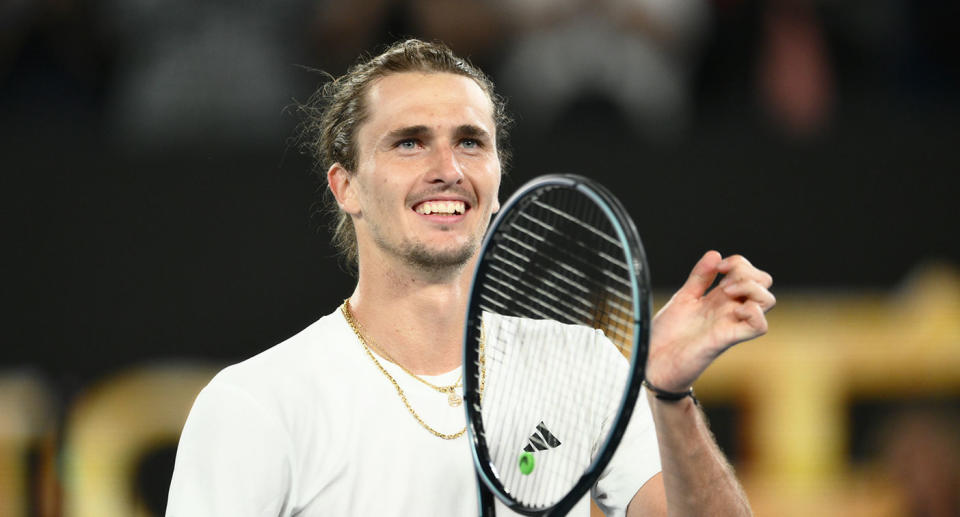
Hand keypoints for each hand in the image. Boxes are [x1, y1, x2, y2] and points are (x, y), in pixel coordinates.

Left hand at [645, 251, 774, 392]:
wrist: (653, 362)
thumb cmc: (668, 335)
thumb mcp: (683, 298)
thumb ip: (700, 278)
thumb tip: (715, 253)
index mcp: (721, 299)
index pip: (750, 274)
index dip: (739, 263)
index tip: (718, 266)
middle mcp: (730, 310)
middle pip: (764, 284)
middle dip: (747, 272)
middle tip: (724, 281)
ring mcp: (731, 324)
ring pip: (768, 301)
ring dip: (751, 288)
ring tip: (727, 291)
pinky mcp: (726, 339)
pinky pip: (759, 326)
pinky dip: (754, 312)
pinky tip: (734, 308)